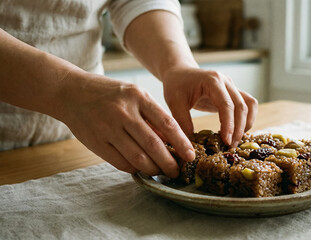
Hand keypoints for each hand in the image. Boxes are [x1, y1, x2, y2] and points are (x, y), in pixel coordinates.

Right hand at [57, 71, 194, 177]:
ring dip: (152, 169)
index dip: (181, 143)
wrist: (71, 92)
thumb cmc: (109, 94)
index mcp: (138, 97)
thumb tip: (171, 141)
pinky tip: (140, 168)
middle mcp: (124, 112)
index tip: (190, 156)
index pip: (167, 124)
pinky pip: (121, 162)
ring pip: (138, 157)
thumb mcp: (134, 94)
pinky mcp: (96, 142)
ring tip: (160, 172)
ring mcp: (108, 128)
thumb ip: (151, 115)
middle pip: (154, 145)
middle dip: (169, 162)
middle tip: (176, 172)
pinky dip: (134, 168)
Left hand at [162, 66, 257, 146]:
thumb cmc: (176, 85)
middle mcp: (226, 81)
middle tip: (231, 146)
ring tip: (235, 141)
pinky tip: (238, 132)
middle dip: (239, 128)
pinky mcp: (234, 92)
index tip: (226, 141)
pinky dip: (247, 118)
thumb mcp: (174, 102)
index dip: (229, 125)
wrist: (181, 72)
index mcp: (212, 81)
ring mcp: (232, 86)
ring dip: (246, 124)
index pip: (226, 105)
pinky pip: (248, 105)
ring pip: (249, 105)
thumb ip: (182, 121)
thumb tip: (191, 145)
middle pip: (241, 106)